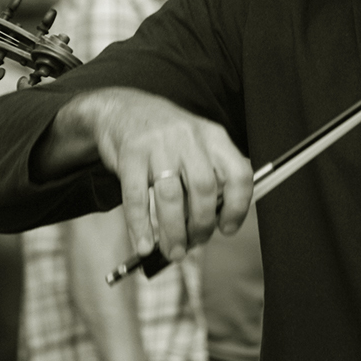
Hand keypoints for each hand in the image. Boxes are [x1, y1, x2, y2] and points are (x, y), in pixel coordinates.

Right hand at [54, 87, 252, 261]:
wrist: (122, 109)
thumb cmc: (166, 136)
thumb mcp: (197, 143)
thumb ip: (210, 174)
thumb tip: (216, 221)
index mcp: (213, 136)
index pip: (238, 173)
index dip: (238, 206)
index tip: (228, 227)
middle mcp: (189, 138)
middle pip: (204, 189)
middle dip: (202, 224)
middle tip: (195, 242)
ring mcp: (159, 145)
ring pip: (172, 197)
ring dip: (174, 232)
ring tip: (173, 251)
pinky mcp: (130, 155)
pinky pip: (137, 198)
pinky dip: (140, 227)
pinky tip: (144, 244)